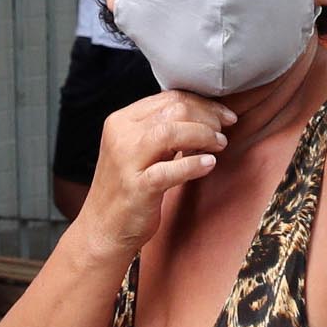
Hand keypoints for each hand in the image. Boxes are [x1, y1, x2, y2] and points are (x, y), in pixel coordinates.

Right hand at [78, 93, 237, 266]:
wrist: (102, 229)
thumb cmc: (128, 188)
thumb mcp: (139, 149)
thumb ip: (162, 129)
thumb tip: (204, 113)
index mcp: (121, 120)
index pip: (168, 98)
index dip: (202, 103)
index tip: (223, 114)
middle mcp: (121, 135)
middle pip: (174, 110)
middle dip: (207, 117)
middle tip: (224, 129)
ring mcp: (126, 160)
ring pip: (172, 132)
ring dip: (203, 135)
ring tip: (220, 144)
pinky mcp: (136, 187)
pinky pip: (171, 169)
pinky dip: (195, 164)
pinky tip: (209, 164)